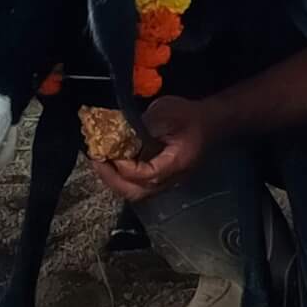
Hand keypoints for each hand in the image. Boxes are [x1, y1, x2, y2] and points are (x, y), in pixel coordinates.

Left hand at [90, 96, 212, 201]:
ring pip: (136, 193)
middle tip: (97, 162)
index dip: (125, 167)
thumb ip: (143, 126)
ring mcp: (166, 181)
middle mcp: (172, 179)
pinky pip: (138, 186)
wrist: (210, 122)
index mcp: (176, 163)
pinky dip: (122, 178)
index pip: (147, 175)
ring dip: (115, 181)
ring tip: (101, 164)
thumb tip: (118, 135)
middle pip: (138, 192)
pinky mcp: (160, 178)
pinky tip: (113, 164)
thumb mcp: (166, 113)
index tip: (109, 152)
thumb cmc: (189, 116)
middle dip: (113, 179)